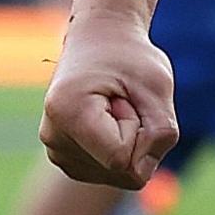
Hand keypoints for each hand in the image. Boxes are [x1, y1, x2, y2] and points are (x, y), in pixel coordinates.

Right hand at [41, 8, 178, 188]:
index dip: (139, 130)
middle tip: (122, 100)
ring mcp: (56, 151)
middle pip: (120, 171)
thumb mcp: (157, 85)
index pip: (121, 160)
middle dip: (136, 138)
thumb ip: (160, 132)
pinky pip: (112, 173)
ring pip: (118, 175)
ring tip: (113, 107)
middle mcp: (53, 137)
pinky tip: (107, 119)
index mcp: (67, 113)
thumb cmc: (129, 57)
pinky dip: (120, 149)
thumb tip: (141, 175)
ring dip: (128, 142)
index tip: (126, 97)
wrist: (99, 39)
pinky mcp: (66, 158)